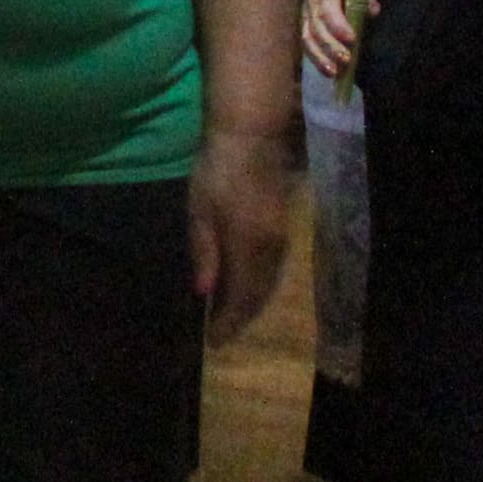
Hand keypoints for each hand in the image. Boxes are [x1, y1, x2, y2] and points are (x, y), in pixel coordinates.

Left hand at [189, 127, 293, 341]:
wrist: (251, 139)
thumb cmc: (217, 171)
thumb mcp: (200, 210)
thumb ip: (204, 252)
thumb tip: (204, 293)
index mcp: (248, 247)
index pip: (241, 297)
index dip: (229, 322)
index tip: (214, 341)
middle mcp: (271, 250)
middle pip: (259, 296)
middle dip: (240, 319)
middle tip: (221, 335)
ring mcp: (281, 240)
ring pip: (269, 285)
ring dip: (251, 305)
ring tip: (230, 317)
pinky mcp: (283, 229)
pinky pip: (273, 271)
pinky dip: (259, 287)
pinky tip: (245, 287)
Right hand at [300, 0, 359, 84]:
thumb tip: (373, 11)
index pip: (328, 9)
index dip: (338, 26)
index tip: (352, 40)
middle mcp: (312, 3)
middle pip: (317, 27)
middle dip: (331, 46)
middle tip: (346, 61)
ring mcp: (306, 15)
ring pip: (308, 38)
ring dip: (320, 57)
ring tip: (334, 73)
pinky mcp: (305, 26)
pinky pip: (307, 44)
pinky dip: (317, 59)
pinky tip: (329, 72)